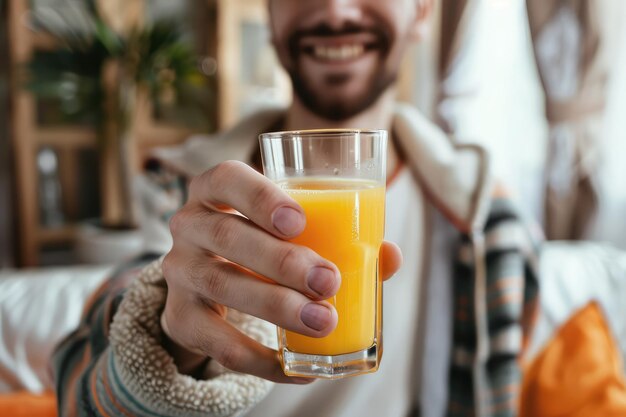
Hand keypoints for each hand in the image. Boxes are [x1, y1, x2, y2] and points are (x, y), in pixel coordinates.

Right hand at [161, 160, 402, 382]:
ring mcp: (180, 271)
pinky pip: (216, 342)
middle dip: (281, 260)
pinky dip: (259, 359)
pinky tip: (297, 368)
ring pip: (222, 284)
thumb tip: (390, 256)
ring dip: (276, 306)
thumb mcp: (289, 232)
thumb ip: (338, 236)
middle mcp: (189, 225)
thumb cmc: (260, 246)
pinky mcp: (180, 318)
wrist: (207, 289)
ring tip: (322, 322)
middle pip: (227, 235)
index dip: (259, 197)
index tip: (298, 222)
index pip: (226, 179)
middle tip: (328, 281)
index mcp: (215, 192)